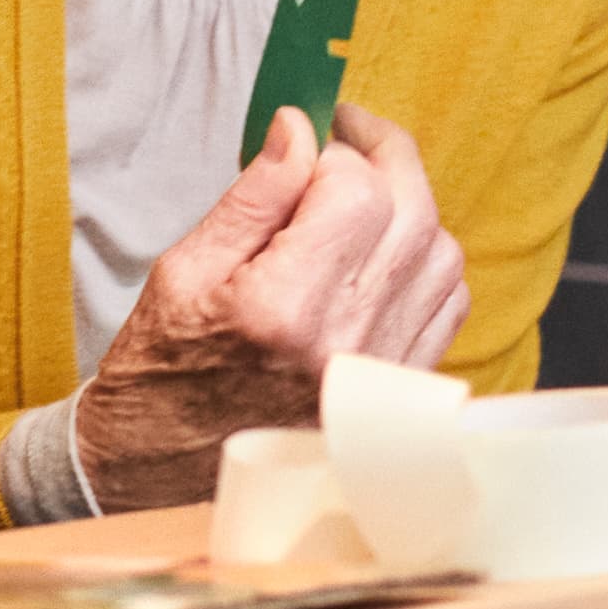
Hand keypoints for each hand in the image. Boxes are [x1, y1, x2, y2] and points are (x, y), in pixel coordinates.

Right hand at [65, 103, 473, 505]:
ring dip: (410, 208)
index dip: (334, 147)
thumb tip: (299, 130)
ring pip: (440, 254)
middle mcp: (345, 342)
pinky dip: (425, 263)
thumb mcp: (182, 273)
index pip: (355, 191)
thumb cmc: (160, 376)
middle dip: (384, 156)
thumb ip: (252, 198)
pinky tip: (383, 253)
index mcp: (283, 310)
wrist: (161, 479)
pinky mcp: (395, 393)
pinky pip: (447, 306)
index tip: (306, 136)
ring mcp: (380, 373)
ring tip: (360, 197)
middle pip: (413, 212)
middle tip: (348, 135)